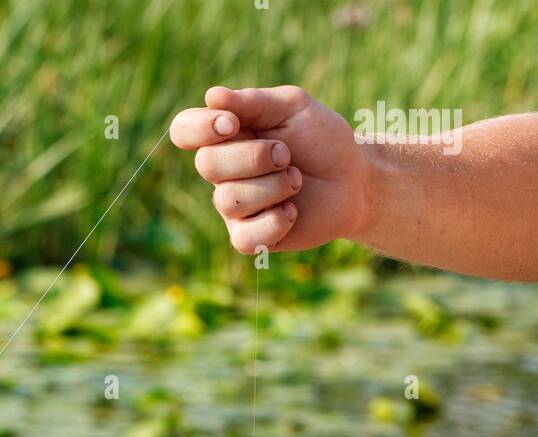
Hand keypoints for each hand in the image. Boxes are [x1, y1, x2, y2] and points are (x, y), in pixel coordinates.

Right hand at [170, 85, 369, 254]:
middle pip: (206, 164)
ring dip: (273, 186)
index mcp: (226, 135)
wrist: (353, 180)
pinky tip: (293, 210)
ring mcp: (234, 208)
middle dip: (253, 157)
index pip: (184, 130)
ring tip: (297, 180)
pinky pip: (245, 236)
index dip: (199, 128)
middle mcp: (223, 172)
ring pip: (229, 200)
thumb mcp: (293, 107)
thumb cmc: (321, 140)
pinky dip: (276, 221)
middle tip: (286, 154)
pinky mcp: (249, 238)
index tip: (233, 123)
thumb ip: (254, 102)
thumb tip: (212, 96)